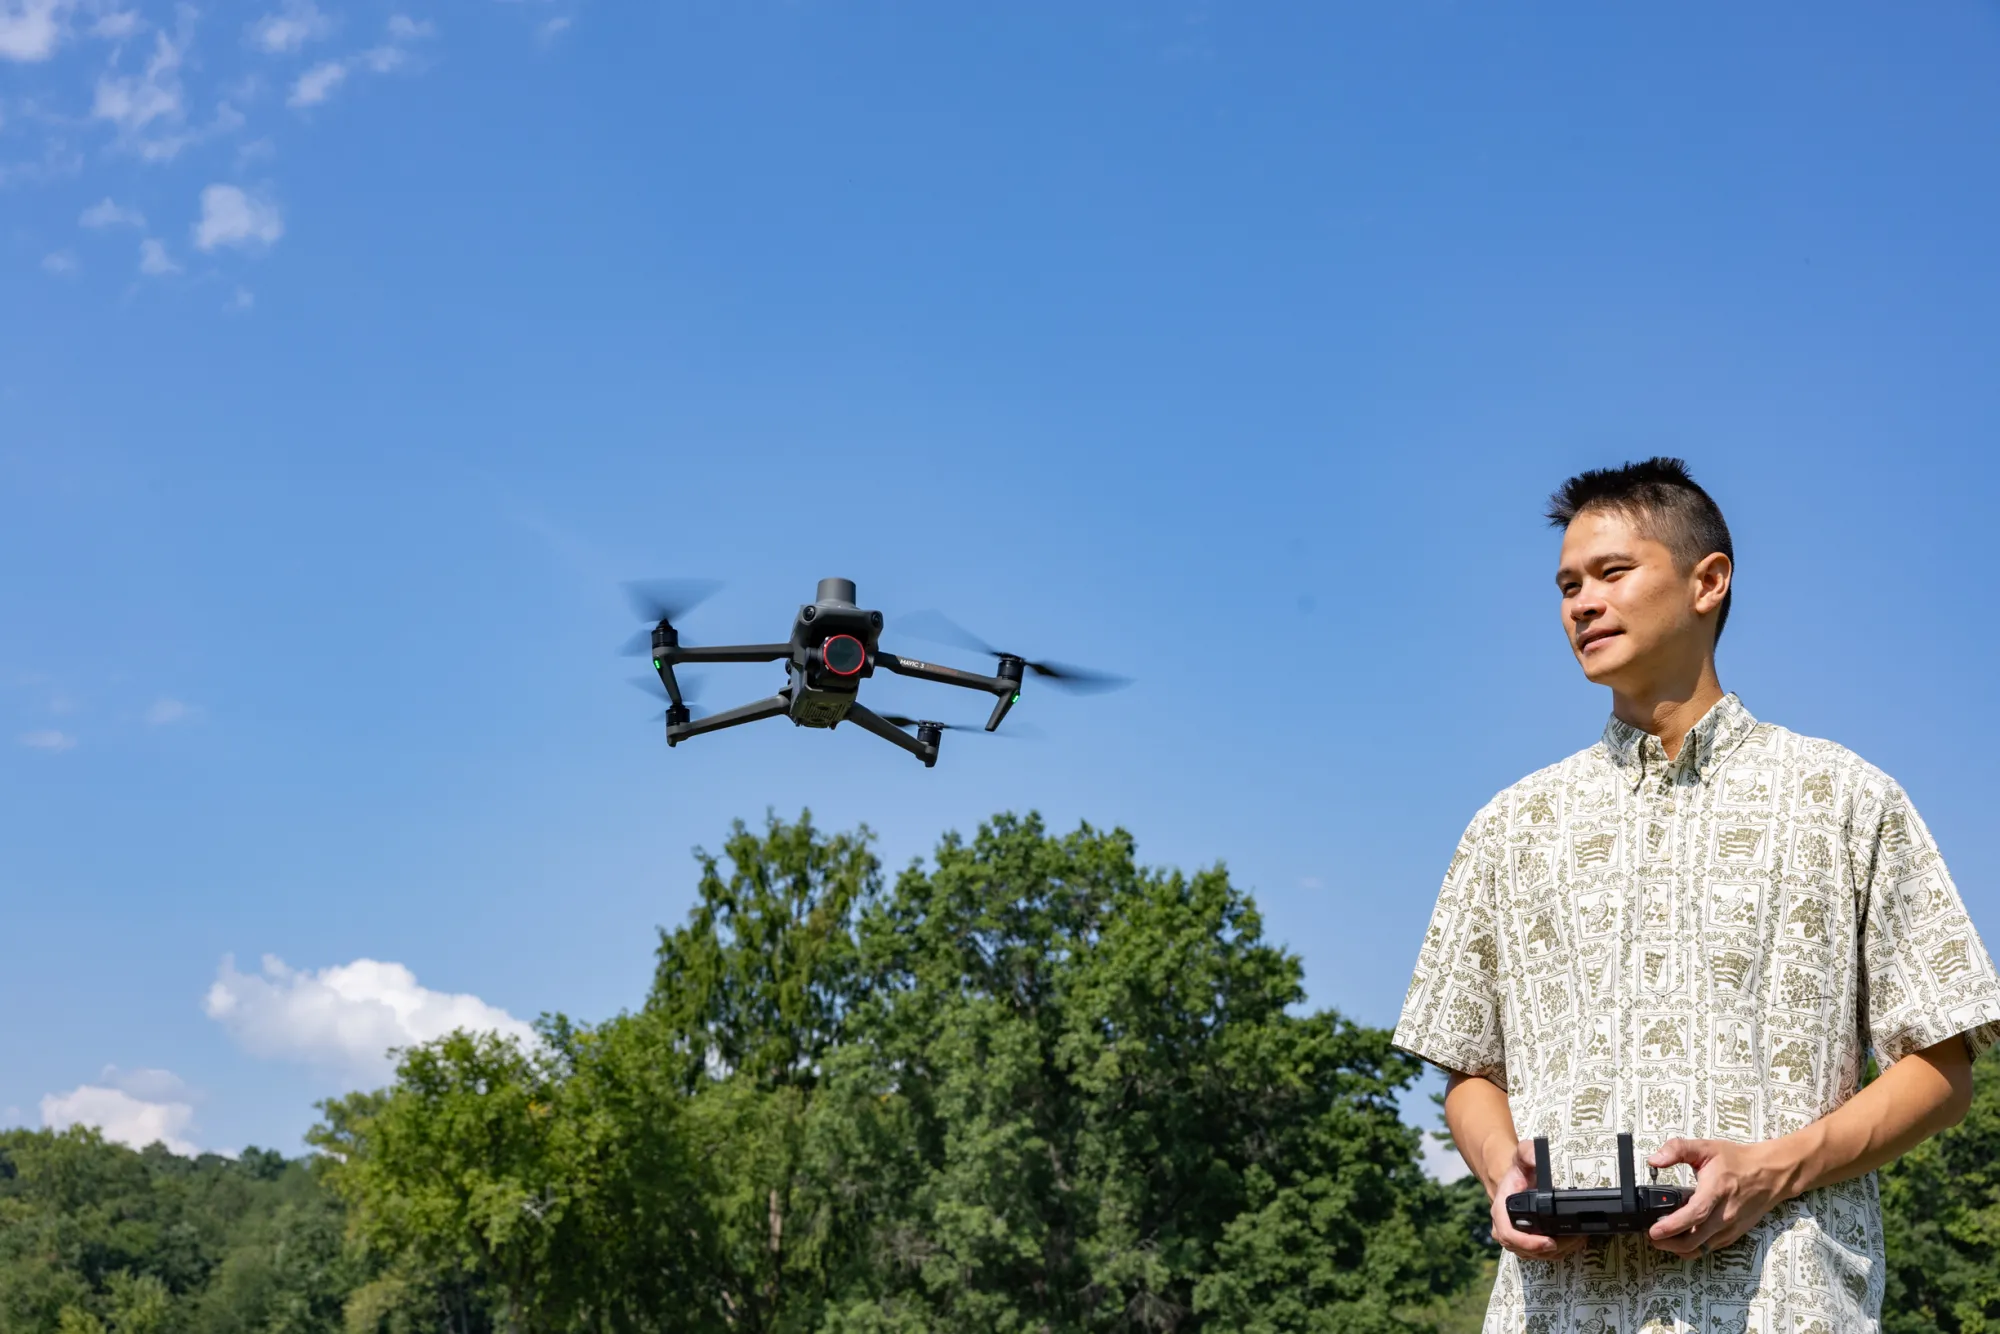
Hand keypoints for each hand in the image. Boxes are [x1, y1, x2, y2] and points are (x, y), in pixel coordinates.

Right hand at [1487, 1139, 1587, 1262]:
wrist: (1515, 1181)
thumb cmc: (1519, 1170)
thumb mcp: (1522, 1156)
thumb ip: (1528, 1153)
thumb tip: (1536, 1158)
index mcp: (1500, 1210)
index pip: (1508, 1234)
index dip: (1528, 1243)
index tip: (1549, 1242)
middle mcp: (1504, 1228)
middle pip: (1524, 1250)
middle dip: (1550, 1249)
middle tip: (1573, 1240)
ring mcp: (1514, 1239)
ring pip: (1533, 1256)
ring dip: (1556, 1252)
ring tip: (1577, 1240)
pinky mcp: (1525, 1244)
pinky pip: (1538, 1255)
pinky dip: (1557, 1252)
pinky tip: (1572, 1243)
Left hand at [1646, 1138, 1788, 1256]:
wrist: (1771, 1174)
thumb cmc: (1737, 1161)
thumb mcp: (1705, 1147)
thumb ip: (1677, 1149)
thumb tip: (1654, 1160)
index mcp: (1716, 1191)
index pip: (1694, 1215)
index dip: (1672, 1226)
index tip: (1654, 1231)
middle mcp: (1725, 1215)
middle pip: (1694, 1240)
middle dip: (1669, 1243)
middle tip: (1652, 1237)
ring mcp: (1731, 1228)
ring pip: (1701, 1248)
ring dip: (1680, 1248)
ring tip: (1663, 1239)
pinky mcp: (1734, 1234)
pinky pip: (1711, 1248)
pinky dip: (1694, 1247)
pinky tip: (1682, 1238)